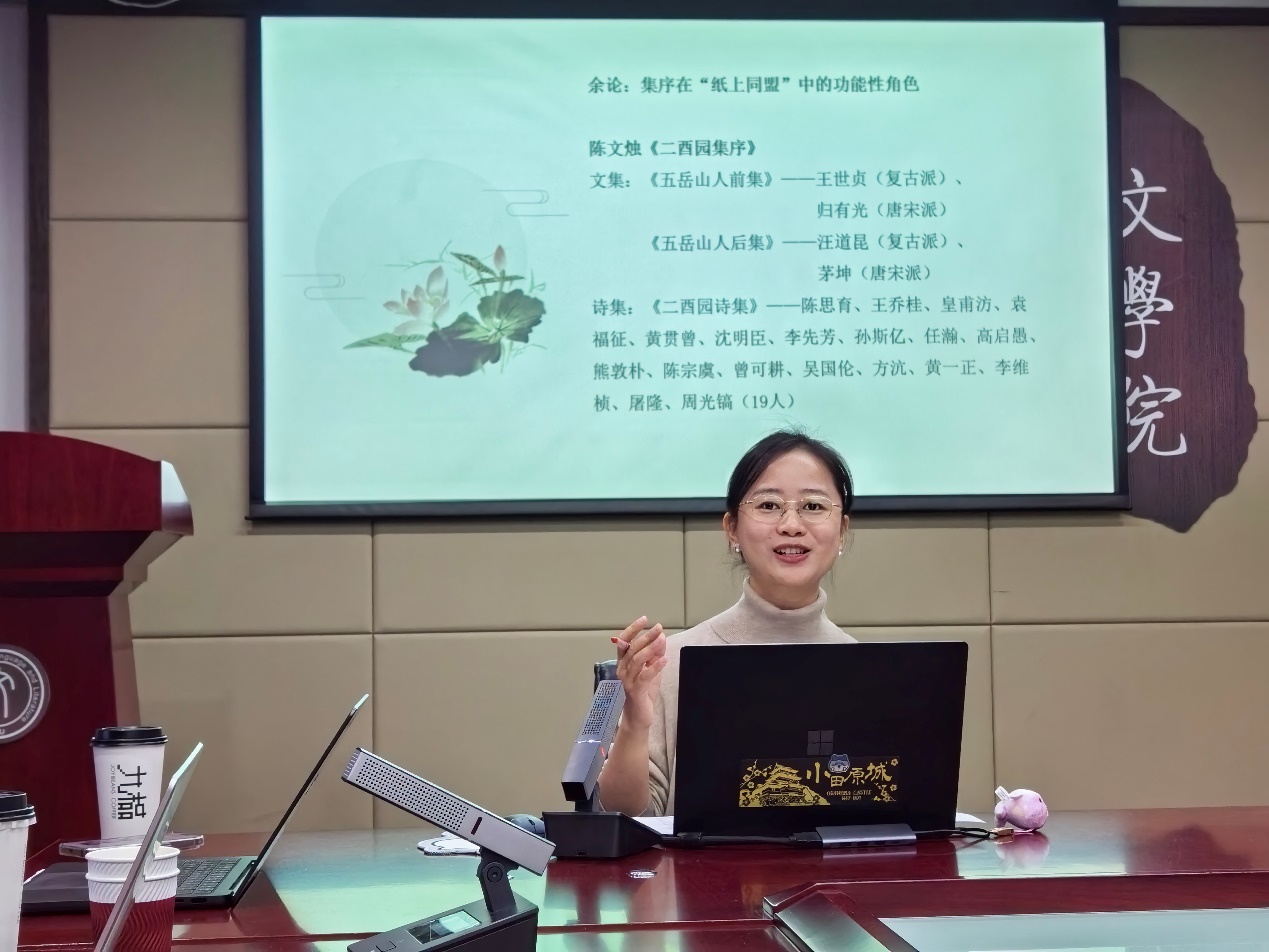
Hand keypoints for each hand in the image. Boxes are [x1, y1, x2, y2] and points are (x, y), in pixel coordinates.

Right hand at [612, 616, 666, 731]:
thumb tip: (661, 637)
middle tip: (658, 628)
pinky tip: (664, 660)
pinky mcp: (635, 691)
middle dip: (646, 637)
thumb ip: (655, 655)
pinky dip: (654, 667)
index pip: (624, 642)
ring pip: (637, 660)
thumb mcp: (651, 670)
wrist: (639, 717)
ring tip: (661, 640)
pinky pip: (644, 676)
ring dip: (650, 649)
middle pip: (632, 649)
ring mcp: (627, 681)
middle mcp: (622, 670)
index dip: (633, 629)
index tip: (644, 619)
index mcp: (624, 663)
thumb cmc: (643, 692)